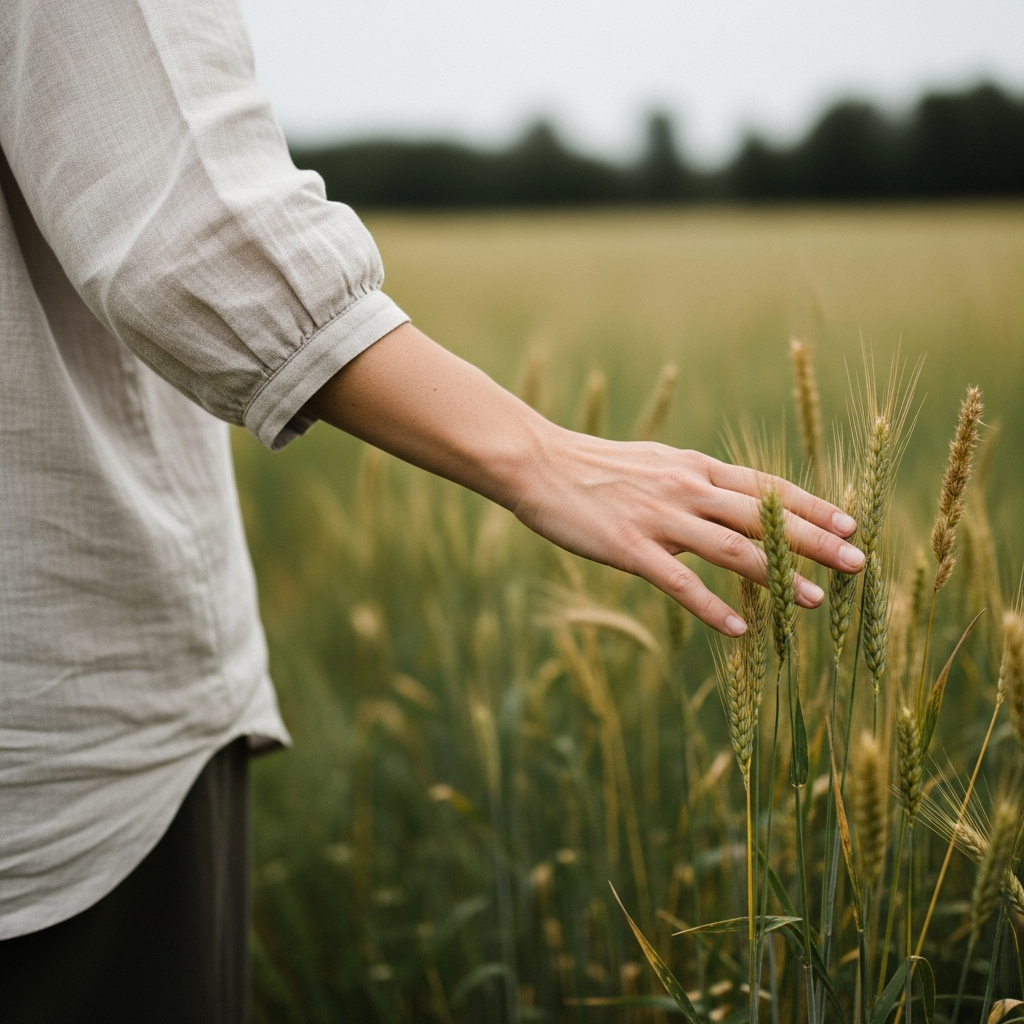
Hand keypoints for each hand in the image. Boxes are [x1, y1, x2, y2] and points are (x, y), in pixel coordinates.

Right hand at [512, 429, 862, 634]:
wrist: (537, 461)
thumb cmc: (593, 466)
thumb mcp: (653, 462)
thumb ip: (690, 480)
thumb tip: (721, 497)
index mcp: (695, 467)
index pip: (766, 487)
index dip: (811, 505)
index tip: (850, 522)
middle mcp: (687, 488)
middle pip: (764, 516)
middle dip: (816, 540)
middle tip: (858, 562)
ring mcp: (660, 517)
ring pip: (733, 548)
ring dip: (779, 574)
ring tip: (814, 601)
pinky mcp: (630, 546)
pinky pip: (680, 582)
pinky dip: (713, 606)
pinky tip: (741, 629)